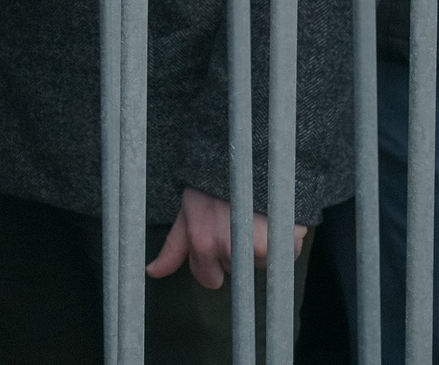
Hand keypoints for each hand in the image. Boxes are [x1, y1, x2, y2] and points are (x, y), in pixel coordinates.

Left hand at [145, 187, 308, 289]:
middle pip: (235, 271)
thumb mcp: (187, 212)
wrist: (247, 159)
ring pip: (260, 263)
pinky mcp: (284, 241)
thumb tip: (153, 272)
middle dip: (236, 255)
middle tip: (235, 226)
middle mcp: (228, 249)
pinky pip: (286, 254)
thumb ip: (173, 247)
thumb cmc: (213, 185)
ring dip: (260, 247)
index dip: (212, 264)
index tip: (217, 244)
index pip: (208, 280)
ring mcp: (257, 246)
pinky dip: (283, 242)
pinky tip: (272, 220)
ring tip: (253, 219)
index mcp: (201, 243)